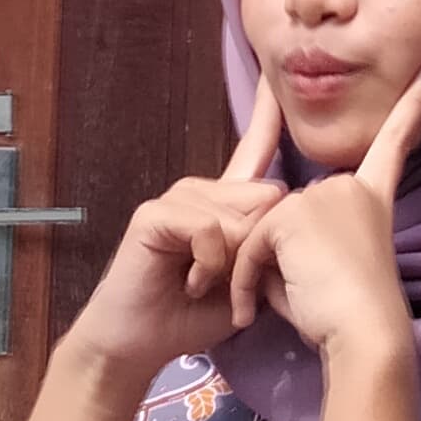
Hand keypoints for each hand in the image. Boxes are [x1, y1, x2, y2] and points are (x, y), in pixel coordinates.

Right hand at [66, 73, 287, 381]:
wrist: (140, 344)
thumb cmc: (192, 316)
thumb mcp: (245, 282)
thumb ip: (266, 246)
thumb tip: (281, 200)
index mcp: (224, 204)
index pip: (254, 148)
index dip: (267, 113)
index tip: (277, 75)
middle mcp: (201, 193)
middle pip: (265, 196)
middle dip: (259, 246)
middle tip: (230, 286)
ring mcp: (175, 198)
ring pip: (240, 216)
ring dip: (232, 262)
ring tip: (202, 286)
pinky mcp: (155, 214)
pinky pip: (210, 230)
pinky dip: (210, 263)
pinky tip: (191, 282)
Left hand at [227, 61, 420, 360]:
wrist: (364, 336)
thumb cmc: (348, 318)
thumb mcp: (327, 266)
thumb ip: (304, 237)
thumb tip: (275, 237)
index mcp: (370, 198)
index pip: (391, 145)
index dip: (413, 108)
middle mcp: (349, 187)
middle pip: (289, 215)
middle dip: (280, 256)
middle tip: (308, 296)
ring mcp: (322, 194)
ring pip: (264, 229)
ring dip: (262, 270)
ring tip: (292, 303)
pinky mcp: (293, 213)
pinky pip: (248, 244)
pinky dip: (245, 278)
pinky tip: (258, 303)